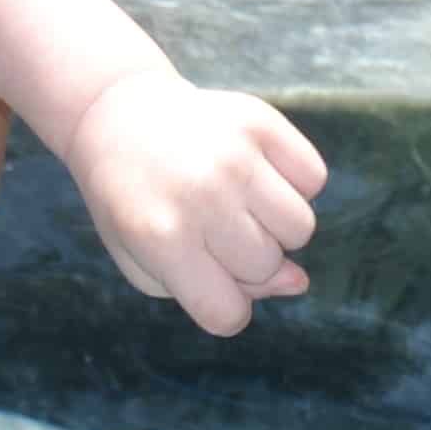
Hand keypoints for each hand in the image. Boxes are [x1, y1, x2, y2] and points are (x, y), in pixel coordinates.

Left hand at [61, 64, 325, 336]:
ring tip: (233, 198)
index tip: (201, 277)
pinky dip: (295, 183)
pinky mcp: (258, 119)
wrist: (115, 113)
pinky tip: (254, 170)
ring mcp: (233, 153)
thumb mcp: (148, 261)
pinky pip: (314, 178)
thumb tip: (298, 280)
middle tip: (204, 222)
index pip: (228, 316)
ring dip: (276, 224)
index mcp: (161, 237)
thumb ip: (219, 291)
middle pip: (268, 267)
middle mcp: (201, 193)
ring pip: (301, 227)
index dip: (222, 305)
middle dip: (244, 258)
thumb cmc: (133, 202)